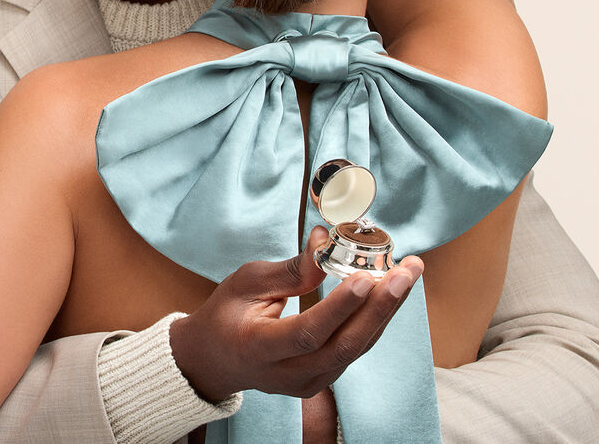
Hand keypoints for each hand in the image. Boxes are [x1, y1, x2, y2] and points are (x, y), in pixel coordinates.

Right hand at [170, 226, 424, 401]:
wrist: (215, 359)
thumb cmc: (227, 316)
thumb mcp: (245, 284)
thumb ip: (289, 271)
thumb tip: (325, 242)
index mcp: (258, 348)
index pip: (306, 333)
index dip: (339, 307)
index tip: (364, 276)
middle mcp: (287, 374)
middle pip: (343, 346)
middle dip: (379, 307)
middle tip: (405, 272)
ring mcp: (307, 382)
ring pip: (356, 348)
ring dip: (386, 310)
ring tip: (408, 274)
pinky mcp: (322, 380)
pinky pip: (355, 350)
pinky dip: (375, 320)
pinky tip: (391, 293)